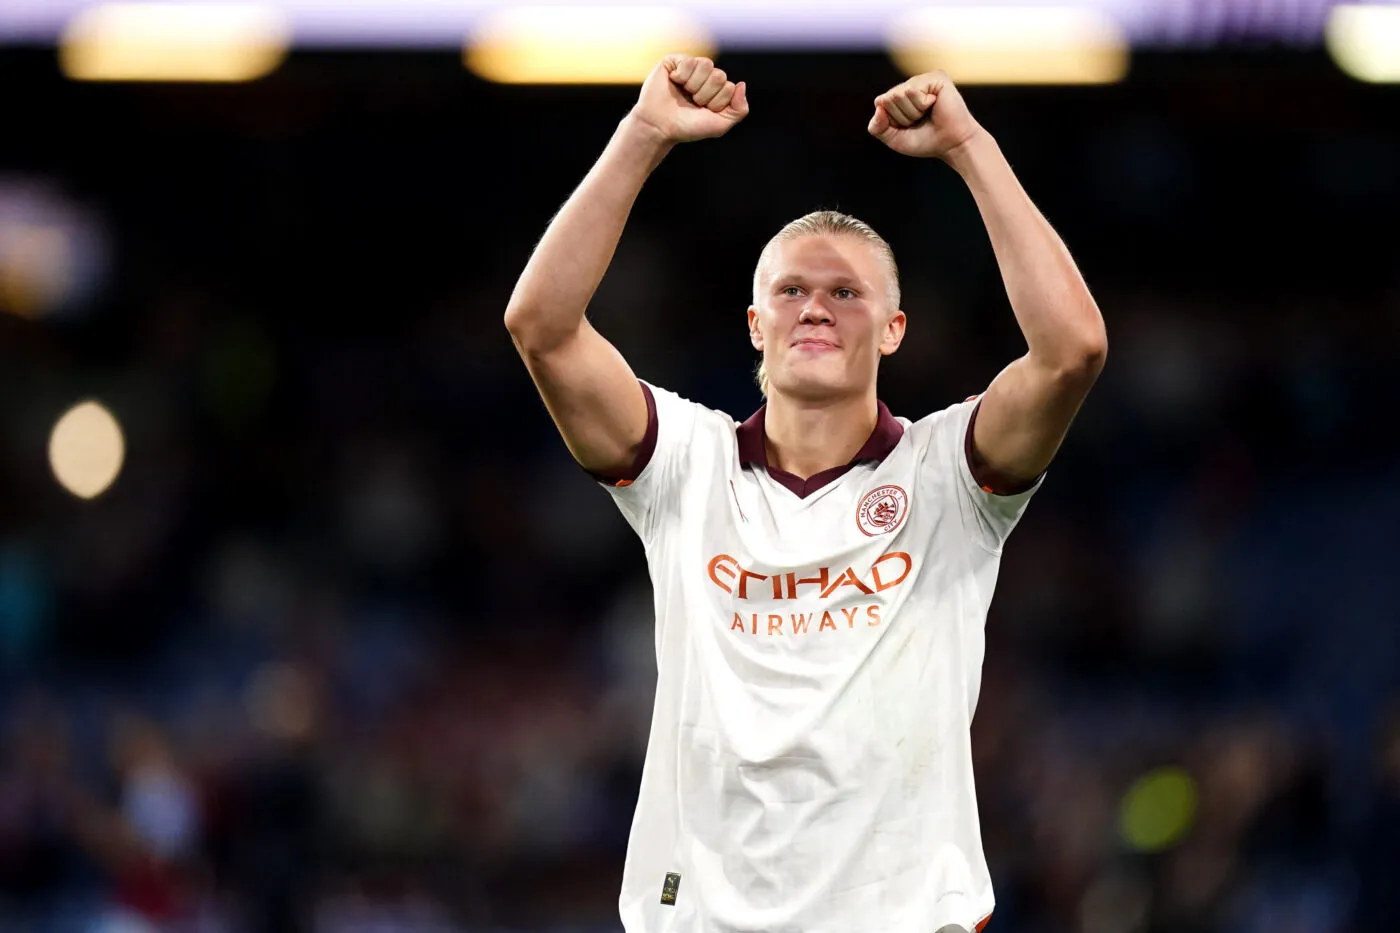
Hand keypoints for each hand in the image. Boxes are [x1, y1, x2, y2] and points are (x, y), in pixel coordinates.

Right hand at [629, 55, 748, 144]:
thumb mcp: (720, 124)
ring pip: (706, 64)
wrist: (660, 127)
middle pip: (719, 75)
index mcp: (717, 89)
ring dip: (694, 85)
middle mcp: (705, 76)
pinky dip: (681, 76)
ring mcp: (690, 67)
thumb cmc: (688, 127)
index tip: (702, 111)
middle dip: (705, 94)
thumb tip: (741, 84)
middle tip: (692, 102)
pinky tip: (673, 83)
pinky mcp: (674, 61)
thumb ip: (739, 109)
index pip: (729, 87)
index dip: (716, 103)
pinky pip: (689, 61)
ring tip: (684, 93)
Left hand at [868, 71, 982, 159]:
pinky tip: (934, 105)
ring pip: (899, 94)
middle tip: (921, 120)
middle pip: (888, 98)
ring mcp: (923, 80)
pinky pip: (913, 90)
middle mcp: (910, 85)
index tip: (909, 126)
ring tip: (928, 114)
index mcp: (899, 97)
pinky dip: (922, 104)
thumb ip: (877, 128)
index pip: (880, 102)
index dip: (892, 120)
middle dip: (902, 116)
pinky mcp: (935, 77)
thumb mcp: (894, 139)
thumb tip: (878, 106)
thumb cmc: (925, 141)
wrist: (951, 145)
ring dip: (912, 112)